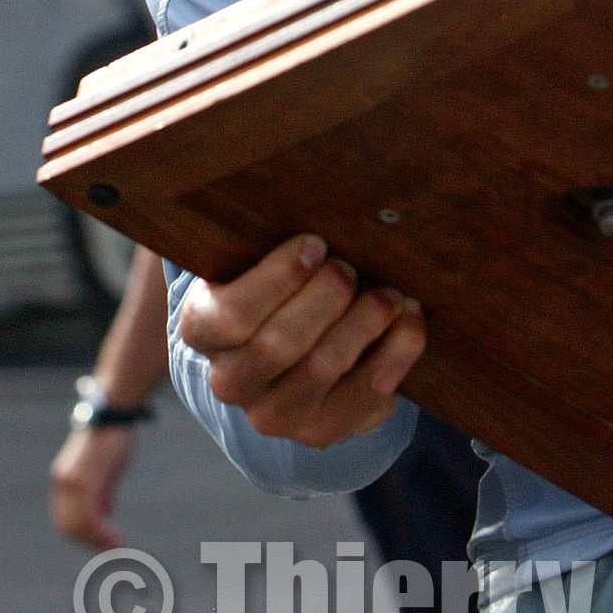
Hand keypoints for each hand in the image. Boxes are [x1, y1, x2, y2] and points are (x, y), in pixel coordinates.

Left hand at [49, 421, 136, 547]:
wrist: (114, 410)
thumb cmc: (113, 435)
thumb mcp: (106, 469)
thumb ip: (102, 492)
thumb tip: (103, 513)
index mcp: (64, 479)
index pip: (66, 518)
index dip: (84, 535)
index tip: (104, 542)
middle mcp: (62, 483)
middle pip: (69, 527)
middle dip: (90, 543)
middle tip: (112, 550)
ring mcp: (70, 482)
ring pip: (78, 527)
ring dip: (98, 542)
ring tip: (117, 548)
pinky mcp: (82, 481)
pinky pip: (88, 518)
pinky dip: (102, 534)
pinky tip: (116, 539)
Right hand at [176, 234, 424, 446]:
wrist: (286, 356)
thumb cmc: (275, 285)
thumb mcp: (255, 259)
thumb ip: (266, 235)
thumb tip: (310, 181)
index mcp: (202, 329)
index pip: (232, 313)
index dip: (280, 276)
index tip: (317, 244)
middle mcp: (230, 381)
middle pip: (282, 342)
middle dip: (329, 295)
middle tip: (352, 266)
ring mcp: (275, 413)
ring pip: (325, 366)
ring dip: (367, 320)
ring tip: (391, 291)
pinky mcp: (321, 431)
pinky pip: (367, 394)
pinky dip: (397, 351)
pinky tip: (410, 320)